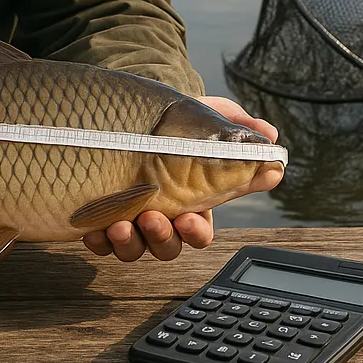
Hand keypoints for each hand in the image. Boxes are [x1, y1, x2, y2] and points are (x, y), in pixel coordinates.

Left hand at [82, 95, 278, 262]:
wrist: (132, 113)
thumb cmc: (175, 123)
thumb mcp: (207, 118)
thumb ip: (238, 128)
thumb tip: (270, 137)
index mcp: (191, 202)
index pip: (199, 232)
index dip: (196, 232)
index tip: (189, 220)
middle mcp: (162, 217)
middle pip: (166, 246)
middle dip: (160, 237)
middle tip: (151, 219)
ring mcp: (130, 220)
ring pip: (132, 248)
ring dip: (126, 242)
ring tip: (118, 223)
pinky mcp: (100, 217)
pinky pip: (99, 240)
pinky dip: (97, 238)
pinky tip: (92, 229)